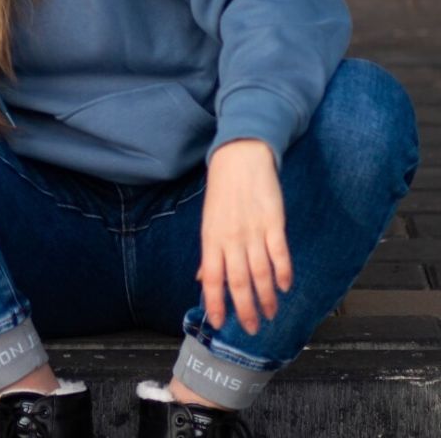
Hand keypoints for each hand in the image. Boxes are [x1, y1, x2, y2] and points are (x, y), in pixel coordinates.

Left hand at [197, 139, 292, 333]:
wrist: (240, 157)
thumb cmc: (222, 191)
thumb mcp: (209, 221)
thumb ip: (209, 253)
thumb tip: (202, 279)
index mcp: (211, 238)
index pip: (212, 278)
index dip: (215, 302)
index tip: (219, 323)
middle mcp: (231, 238)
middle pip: (238, 281)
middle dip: (245, 309)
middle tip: (252, 328)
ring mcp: (253, 230)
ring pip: (260, 272)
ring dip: (266, 297)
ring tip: (270, 313)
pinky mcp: (273, 222)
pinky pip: (279, 253)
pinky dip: (283, 272)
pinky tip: (285, 286)